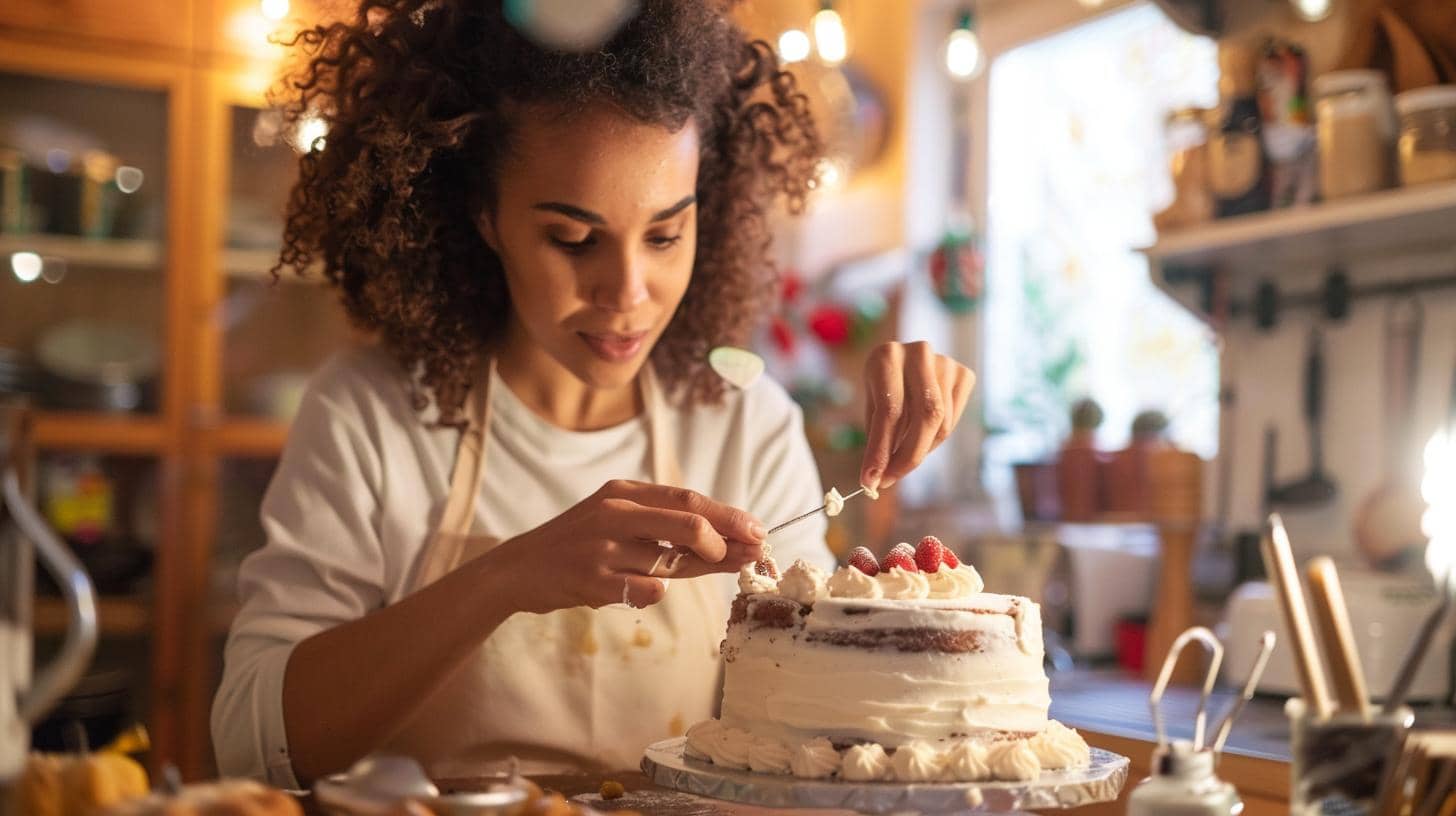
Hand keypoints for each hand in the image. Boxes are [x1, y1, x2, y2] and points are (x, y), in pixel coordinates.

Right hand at [489, 480, 765, 611]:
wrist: (521, 568)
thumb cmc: (582, 545)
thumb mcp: (619, 522)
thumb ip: (667, 530)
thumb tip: (732, 543)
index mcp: (624, 493)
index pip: (689, 499)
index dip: (730, 516)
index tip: (759, 531)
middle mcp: (614, 514)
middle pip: (690, 524)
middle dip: (725, 543)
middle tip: (744, 557)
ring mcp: (603, 547)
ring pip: (671, 562)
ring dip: (689, 571)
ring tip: (685, 570)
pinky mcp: (594, 580)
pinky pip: (648, 591)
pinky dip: (654, 592)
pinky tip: (638, 588)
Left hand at [860, 341, 975, 490]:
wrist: (904, 361)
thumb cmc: (883, 388)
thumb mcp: (872, 406)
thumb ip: (877, 438)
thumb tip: (876, 480)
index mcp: (887, 356)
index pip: (889, 410)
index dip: (881, 449)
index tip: (871, 480)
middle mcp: (919, 352)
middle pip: (926, 416)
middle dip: (909, 456)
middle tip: (891, 480)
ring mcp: (946, 361)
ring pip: (942, 423)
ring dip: (922, 449)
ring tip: (904, 452)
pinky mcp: (964, 373)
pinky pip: (953, 420)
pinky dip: (937, 438)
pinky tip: (923, 434)